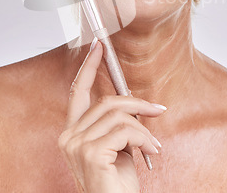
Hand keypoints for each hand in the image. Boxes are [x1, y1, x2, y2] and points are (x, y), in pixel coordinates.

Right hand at [58, 40, 165, 192]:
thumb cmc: (116, 184)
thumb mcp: (117, 147)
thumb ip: (116, 123)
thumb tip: (133, 101)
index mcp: (72, 133)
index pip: (78, 92)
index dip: (88, 67)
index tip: (98, 46)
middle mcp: (68, 137)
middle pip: (106, 101)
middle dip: (136, 102)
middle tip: (158, 109)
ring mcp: (76, 145)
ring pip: (118, 115)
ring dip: (144, 128)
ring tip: (153, 145)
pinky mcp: (91, 153)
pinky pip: (126, 130)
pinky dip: (144, 138)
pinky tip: (151, 152)